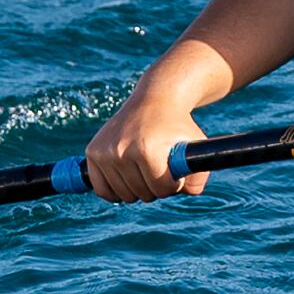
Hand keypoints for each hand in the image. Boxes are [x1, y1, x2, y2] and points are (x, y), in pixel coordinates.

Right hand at [81, 74, 214, 201]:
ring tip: (146, 169)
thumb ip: (199, 174)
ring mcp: (105, 152)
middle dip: (155, 186)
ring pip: (124, 194)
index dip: (173, 184)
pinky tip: (126, 180)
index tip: (174, 170)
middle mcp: (122, 150)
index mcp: (147, 149)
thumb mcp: (196, 145)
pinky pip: (102, 189)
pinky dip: (114, 191)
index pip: (161, 188)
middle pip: (142, 193)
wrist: (154, 99)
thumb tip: (191, 192)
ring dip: (137, 189)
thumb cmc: (176, 126)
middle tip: (160, 168)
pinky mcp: (93, 152)